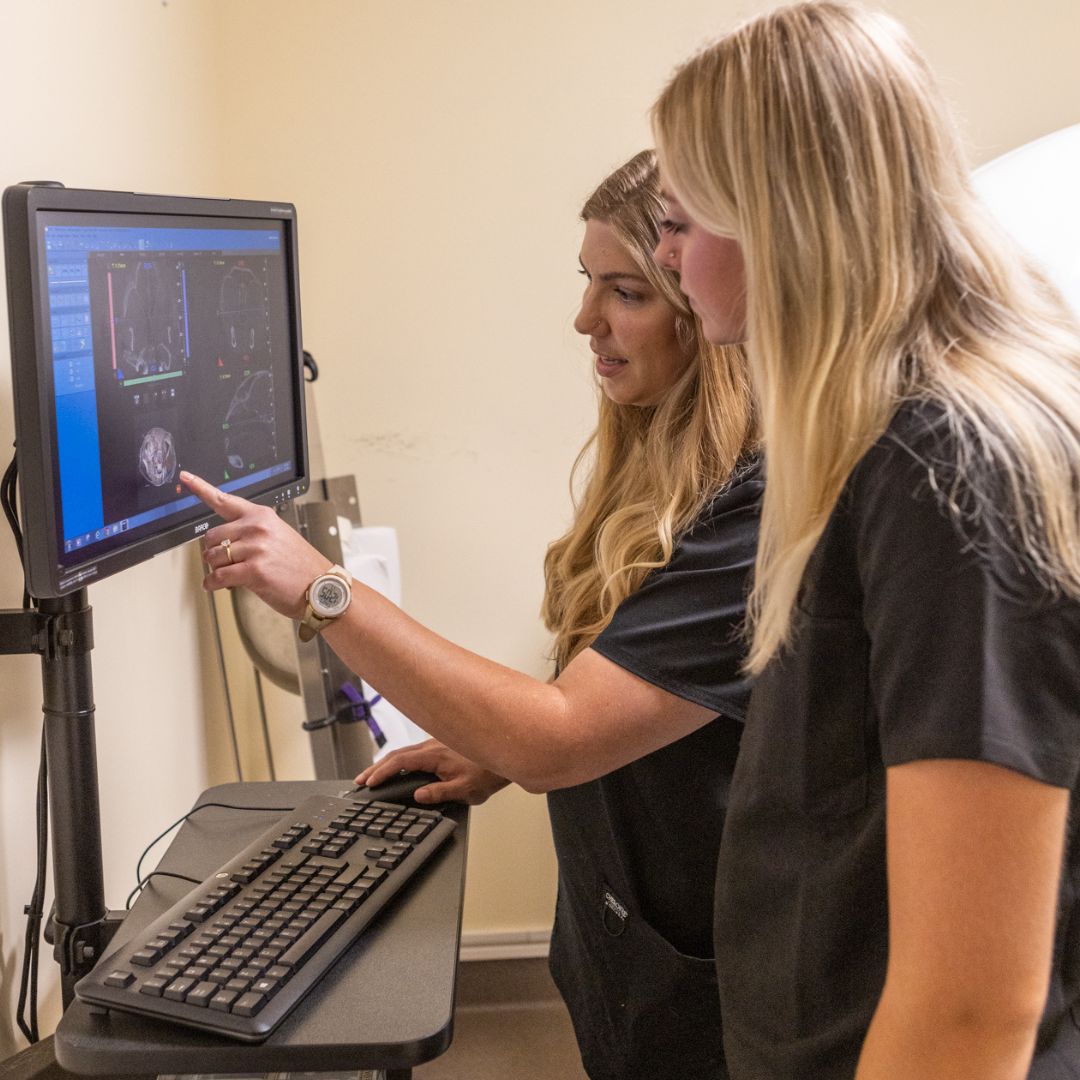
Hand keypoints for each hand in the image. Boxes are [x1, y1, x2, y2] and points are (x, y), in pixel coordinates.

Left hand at [180, 471, 330, 617]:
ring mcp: (255, 548)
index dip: (201, 488)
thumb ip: (251, 531)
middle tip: (226, 562)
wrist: (321, 587)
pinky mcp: (253, 570)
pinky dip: (212, 583)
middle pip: (211, 536)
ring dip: (215, 570)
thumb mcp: (279, 536)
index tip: (186, 478)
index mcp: (262, 516)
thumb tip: (222, 542)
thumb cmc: (300, 566)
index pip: (225, 500)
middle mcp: (257, 528)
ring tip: (231, 575)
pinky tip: (215, 585)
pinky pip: (218, 576)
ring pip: (212, 558)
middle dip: (213, 552)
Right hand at [356, 739, 510, 805]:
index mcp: (435, 756)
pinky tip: (398, 767)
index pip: (400, 762)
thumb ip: (440, 793)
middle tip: (360, 780)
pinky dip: (400, 759)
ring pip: (405, 752)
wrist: (506, 751)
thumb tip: (418, 795)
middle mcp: (433, 746)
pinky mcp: (441, 746)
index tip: (368, 781)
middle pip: (397, 754)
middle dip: (376, 767)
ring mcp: (437, 744)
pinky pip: (414, 751)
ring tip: (373, 775)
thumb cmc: (488, 772)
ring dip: (387, 763)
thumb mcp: (465, 790)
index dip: (382, 772)